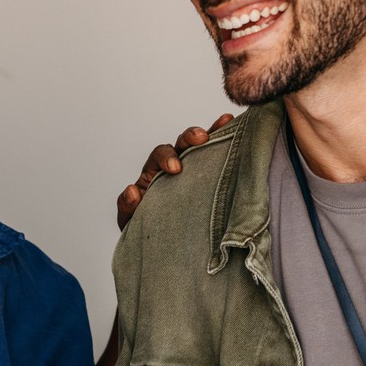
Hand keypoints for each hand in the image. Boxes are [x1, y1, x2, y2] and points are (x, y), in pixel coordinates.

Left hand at [116, 114, 233, 229]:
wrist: (161, 243)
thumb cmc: (144, 227)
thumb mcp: (130, 219)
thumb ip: (126, 206)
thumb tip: (132, 191)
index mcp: (154, 173)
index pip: (159, 155)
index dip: (166, 157)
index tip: (175, 169)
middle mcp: (173, 166)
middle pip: (181, 144)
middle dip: (190, 137)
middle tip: (201, 138)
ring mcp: (194, 171)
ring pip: (202, 146)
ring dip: (214, 132)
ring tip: (226, 122)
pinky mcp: (210, 179)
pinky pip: (218, 157)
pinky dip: (227, 140)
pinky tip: (239, 131)